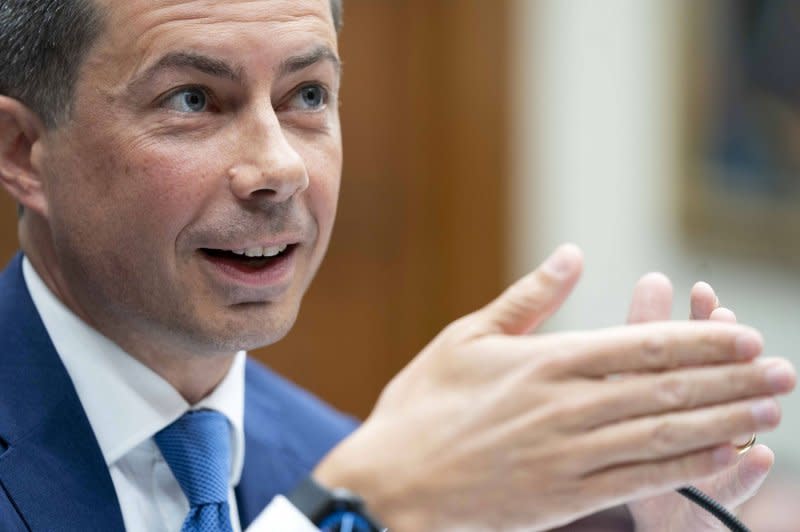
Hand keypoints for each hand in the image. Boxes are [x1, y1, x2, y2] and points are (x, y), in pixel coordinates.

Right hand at [314, 245, 791, 530]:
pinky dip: (689, 469)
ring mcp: (570, 456)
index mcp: (546, 362)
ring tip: (769, 410)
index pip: (641, 346)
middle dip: (731, 380)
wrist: (390, 485)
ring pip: (664, 435)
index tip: (745, 336)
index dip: (701, 342)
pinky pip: (641, 481)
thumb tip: (572, 255)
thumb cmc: (422, 407)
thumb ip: (528, 299)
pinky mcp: (566, 498)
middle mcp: (568, 407)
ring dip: (724, 422)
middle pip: (667, 390)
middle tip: (783, 372)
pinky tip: (725, 458)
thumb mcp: (466, 338)